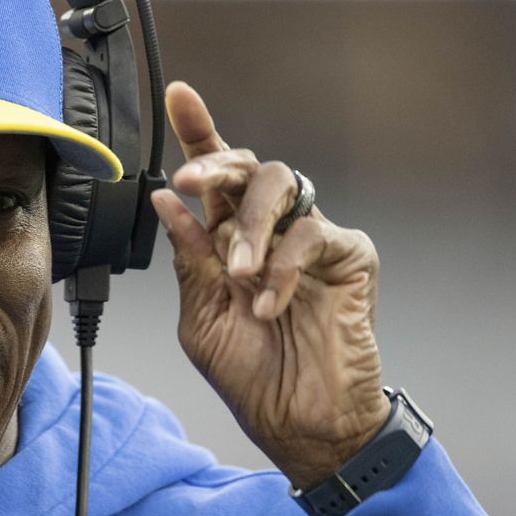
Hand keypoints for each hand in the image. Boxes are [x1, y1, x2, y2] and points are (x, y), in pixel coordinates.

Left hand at [149, 81, 390, 489]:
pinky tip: (271, 303)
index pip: (214, 178)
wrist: (300, 421)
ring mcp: (310, 239)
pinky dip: (284, 266)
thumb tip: (166, 202)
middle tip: (191, 182)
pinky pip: (312, 232)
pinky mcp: (348, 254)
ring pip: (282, 183)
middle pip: (246, 166)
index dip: (198, 132)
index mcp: (228, 241)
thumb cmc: (252, 374)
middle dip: (214, 164)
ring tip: (240, 274)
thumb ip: (189, 258)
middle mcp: (269, 231)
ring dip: (250, 225)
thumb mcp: (201, 317)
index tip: (179, 94)